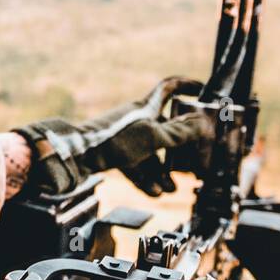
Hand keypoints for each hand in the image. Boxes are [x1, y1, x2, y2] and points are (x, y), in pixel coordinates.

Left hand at [16, 76, 213, 196]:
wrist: (76, 156)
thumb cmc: (114, 141)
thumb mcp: (153, 137)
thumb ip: (179, 132)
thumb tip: (203, 123)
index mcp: (146, 108)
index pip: (169, 88)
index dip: (186, 85)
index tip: (201, 89)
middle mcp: (136, 120)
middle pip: (164, 130)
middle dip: (179, 150)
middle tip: (190, 165)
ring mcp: (124, 138)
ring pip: (150, 153)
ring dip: (162, 171)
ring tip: (171, 189)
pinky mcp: (114, 154)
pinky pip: (135, 165)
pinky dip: (145, 178)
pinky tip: (154, 193)